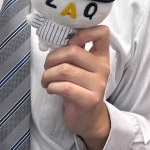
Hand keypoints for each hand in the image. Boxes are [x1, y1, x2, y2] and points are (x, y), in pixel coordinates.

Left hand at [42, 25, 110, 149]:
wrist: (87, 118)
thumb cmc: (78, 88)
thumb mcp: (79, 67)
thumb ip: (73, 52)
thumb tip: (55, 36)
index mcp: (101, 55)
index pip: (102, 32)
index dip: (84, 31)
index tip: (70, 41)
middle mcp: (103, 67)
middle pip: (73, 50)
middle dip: (52, 58)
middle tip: (47, 67)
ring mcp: (98, 84)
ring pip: (65, 69)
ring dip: (47, 75)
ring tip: (46, 80)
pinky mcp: (90, 100)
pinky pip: (64, 87)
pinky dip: (51, 87)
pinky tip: (51, 89)